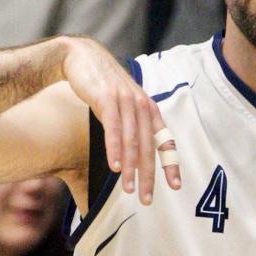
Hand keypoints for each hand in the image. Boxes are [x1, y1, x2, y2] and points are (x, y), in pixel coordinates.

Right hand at [59, 37, 181, 204]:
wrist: (80, 57)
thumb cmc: (100, 84)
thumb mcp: (122, 103)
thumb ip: (131, 124)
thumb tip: (133, 154)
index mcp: (148, 108)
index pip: (164, 140)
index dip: (170, 164)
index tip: (176, 186)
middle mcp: (141, 104)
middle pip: (149, 147)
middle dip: (149, 175)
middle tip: (147, 199)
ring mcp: (125, 101)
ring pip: (133, 141)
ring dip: (132, 169)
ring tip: (129, 190)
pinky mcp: (107, 98)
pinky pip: (114, 129)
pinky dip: (115, 150)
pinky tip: (115, 167)